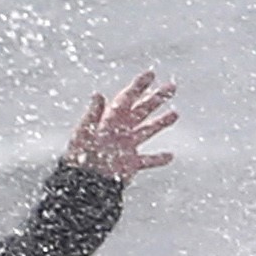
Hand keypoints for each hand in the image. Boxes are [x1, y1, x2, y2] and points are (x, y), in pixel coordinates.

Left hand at [63, 72, 178, 179]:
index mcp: (110, 120)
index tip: (151, 74)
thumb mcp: (85, 131)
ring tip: (175, 114)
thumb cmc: (80, 155)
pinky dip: (158, 159)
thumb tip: (98, 94)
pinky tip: (170, 156)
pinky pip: (148, 160)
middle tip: (172, 86)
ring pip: (148, 130)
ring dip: (161, 122)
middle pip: (142, 110)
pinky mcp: (130, 164)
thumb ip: (93, 114)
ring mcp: (127, 146)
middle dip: (156, 98)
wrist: (83, 181)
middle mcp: (120, 130)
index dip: (139, 86)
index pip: (128, 99)